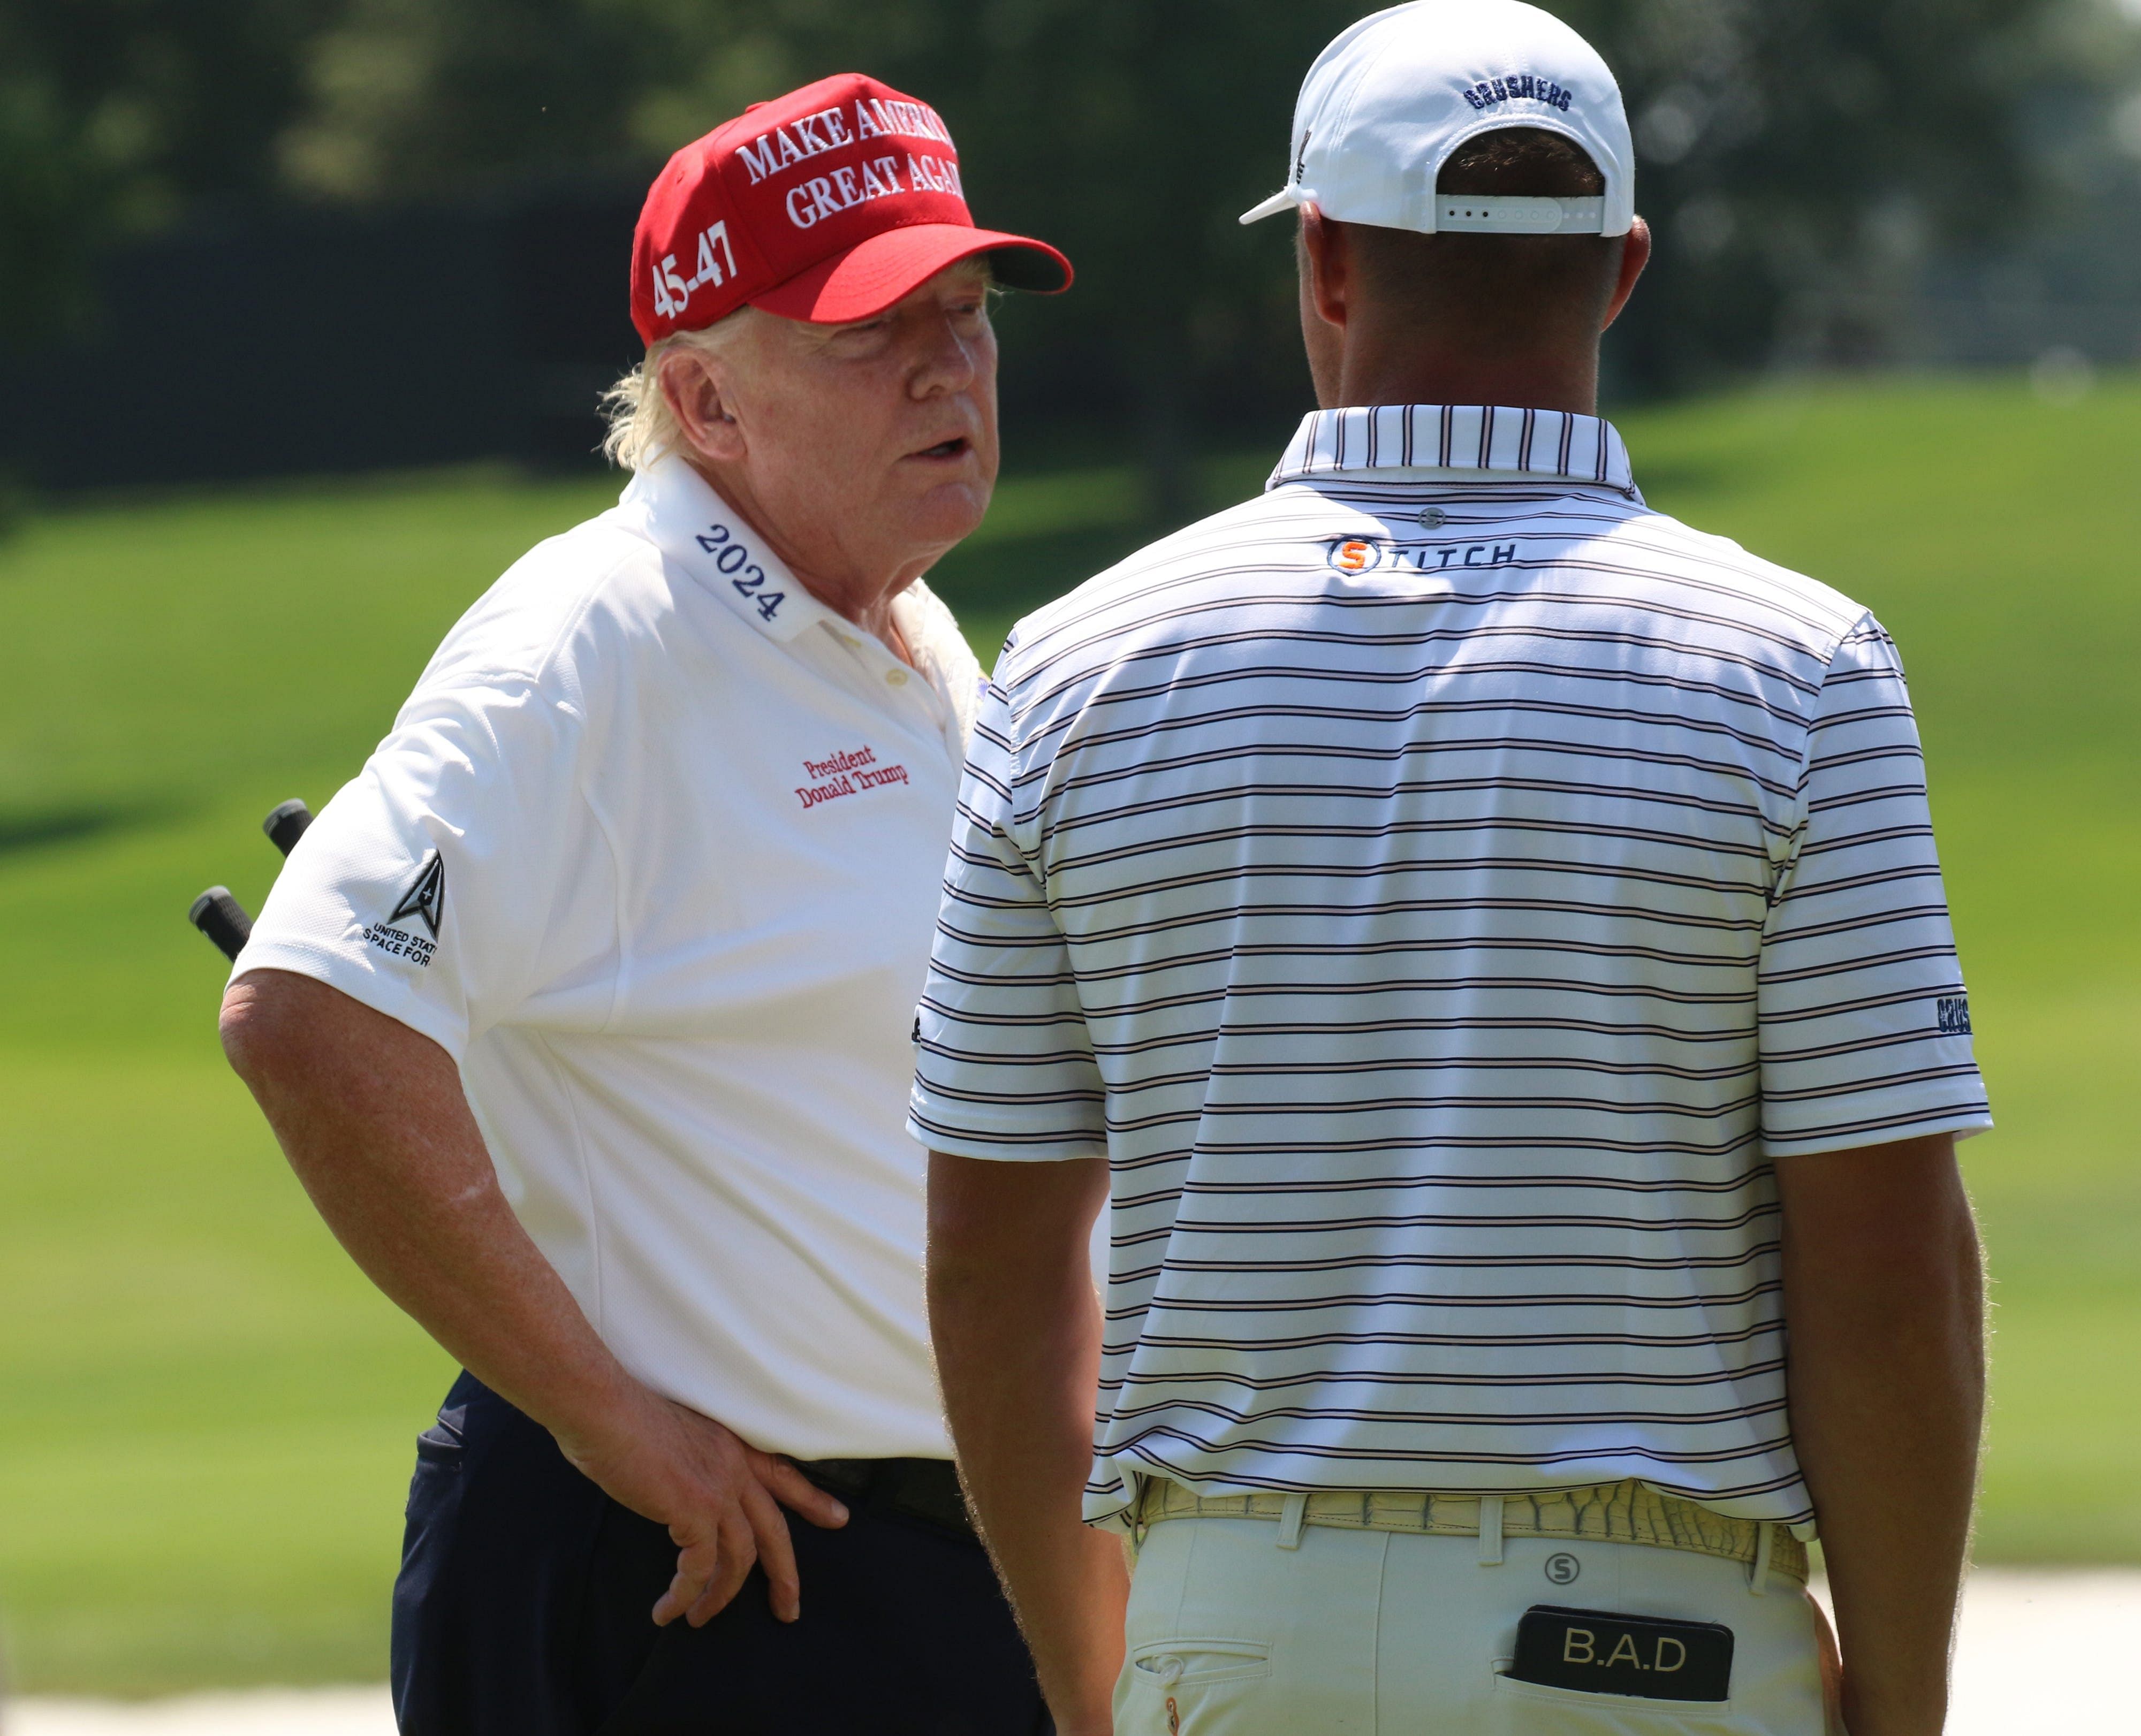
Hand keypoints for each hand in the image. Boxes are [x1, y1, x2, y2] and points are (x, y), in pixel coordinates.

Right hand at [557, 1385, 848, 1625]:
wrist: (604, 1408)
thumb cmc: (621, 1417)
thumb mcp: (672, 1436)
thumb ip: (688, 1464)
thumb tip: (675, 1491)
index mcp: (731, 1443)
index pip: (781, 1474)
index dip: (811, 1499)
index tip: (837, 1518)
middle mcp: (733, 1465)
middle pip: (774, 1528)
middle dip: (785, 1572)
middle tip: (790, 1607)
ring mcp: (719, 1487)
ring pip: (740, 1557)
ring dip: (721, 1596)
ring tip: (701, 1618)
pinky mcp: (695, 1510)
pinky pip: (700, 1568)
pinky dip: (685, 1594)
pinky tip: (669, 1609)